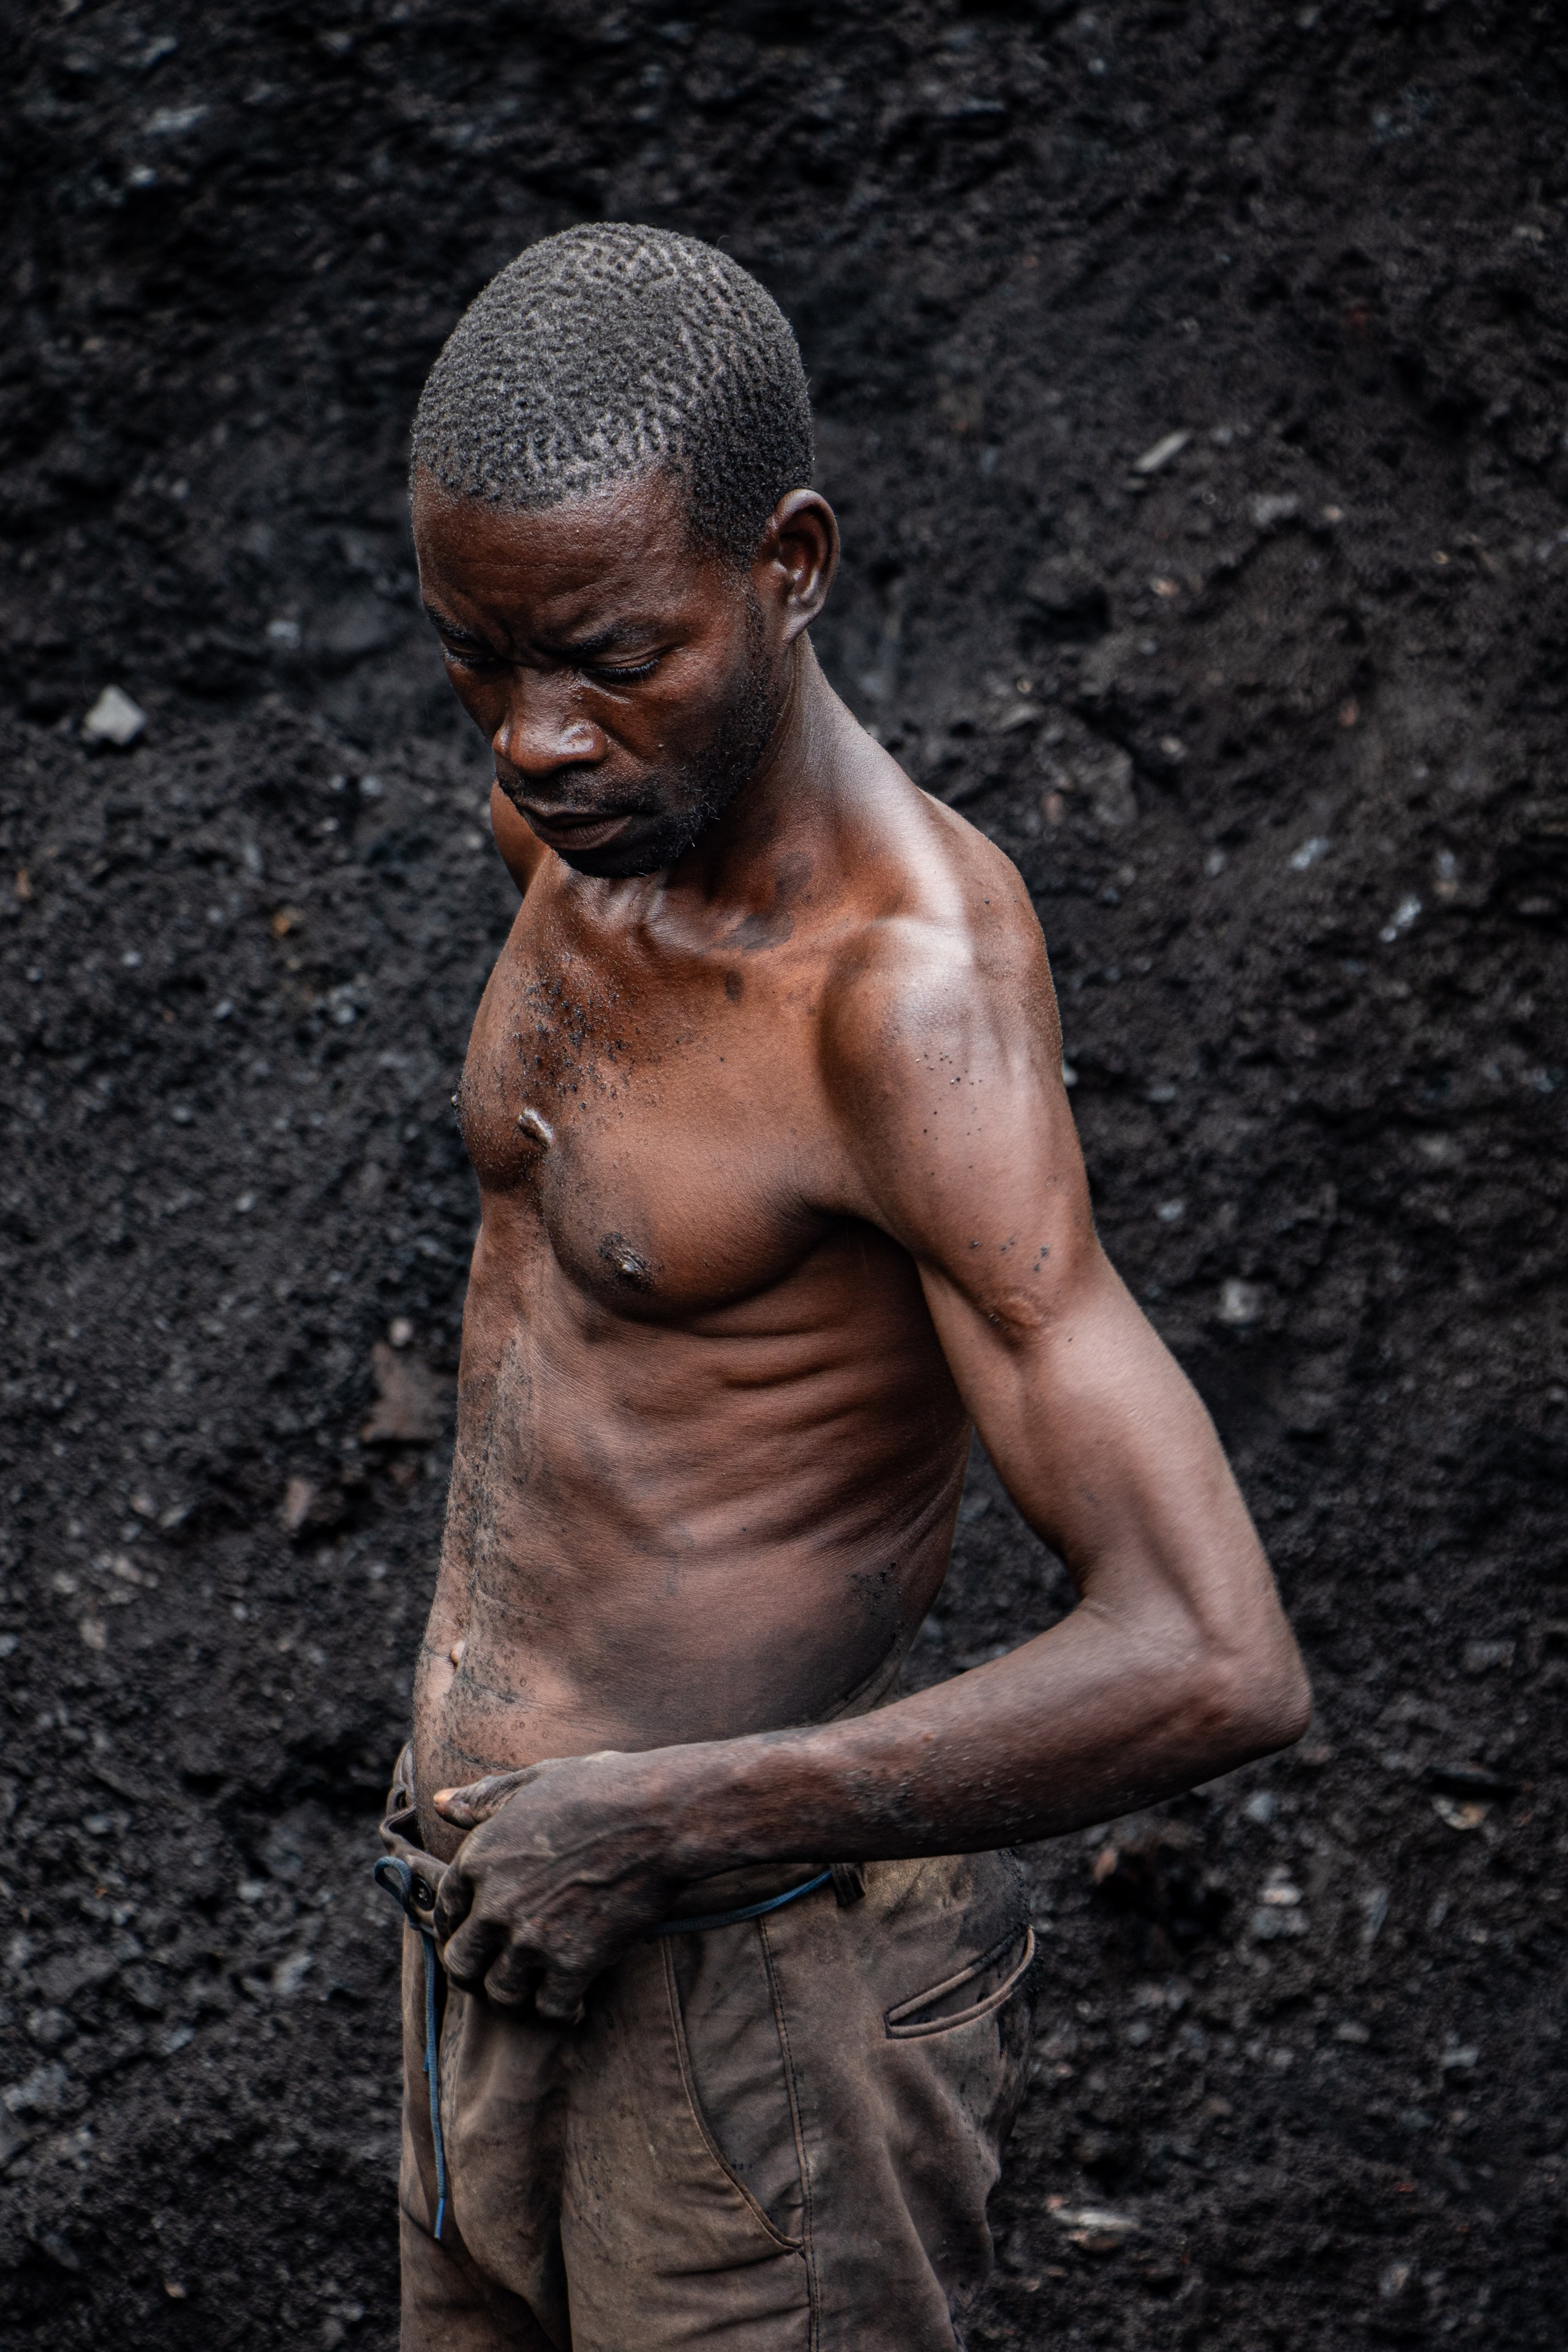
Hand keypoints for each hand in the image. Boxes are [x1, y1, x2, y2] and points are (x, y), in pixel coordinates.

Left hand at [431, 1751, 689, 2022]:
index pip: (445, 1911)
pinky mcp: (575, 1963)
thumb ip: (483, 1797)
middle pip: (462, 1964)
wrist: (659, 1816)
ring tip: (533, 1989)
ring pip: (501, 1993)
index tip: (473, 1933)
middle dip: (474, 1973)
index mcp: (479, 1859)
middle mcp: (496, 1905)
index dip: (456, 1926)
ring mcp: (533, 1939)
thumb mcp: (534, 1780)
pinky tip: (574, 2005)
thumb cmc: (601, 1788)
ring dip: (516, 1995)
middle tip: (494, 1974)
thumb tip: (440, 1803)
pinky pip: (551, 2008)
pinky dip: (561, 2012)